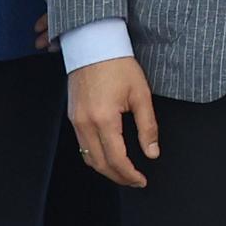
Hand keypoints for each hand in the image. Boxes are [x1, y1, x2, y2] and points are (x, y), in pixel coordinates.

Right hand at [68, 54, 161, 187]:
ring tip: (124, 172)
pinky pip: (81, 145)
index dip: (129, 174)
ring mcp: (75, 121)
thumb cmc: (119, 65)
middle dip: (118, 177)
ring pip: (88, 157)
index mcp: (104, 119)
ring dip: (105, 169)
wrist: (93, 45)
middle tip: (135, 181)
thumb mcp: (141, 94)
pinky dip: (95, 157)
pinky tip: (109, 156)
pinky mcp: (72, 117)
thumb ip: (148, 126)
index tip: (141, 180)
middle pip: (99, 164)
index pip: (116, 159)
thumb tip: (152, 152)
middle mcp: (85, 124)